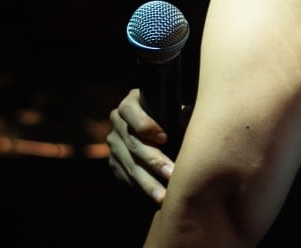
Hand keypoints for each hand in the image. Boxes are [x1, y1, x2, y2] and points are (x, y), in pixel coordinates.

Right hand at [106, 88, 179, 203]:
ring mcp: (114, 144)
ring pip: (130, 165)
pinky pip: (126, 178)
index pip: (129, 110)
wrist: (161, 127)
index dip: (144, 124)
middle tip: (172, 175)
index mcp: (131, 103)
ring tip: (165, 196)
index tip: (164, 137)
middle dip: (154, 161)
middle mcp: (117, 123)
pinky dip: (142, 188)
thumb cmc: (175, 113)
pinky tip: (157, 198)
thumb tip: (186, 114)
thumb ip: (181, 110)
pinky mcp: (114, 163)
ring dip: (148, 183)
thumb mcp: (176, 106)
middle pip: (133, 143)